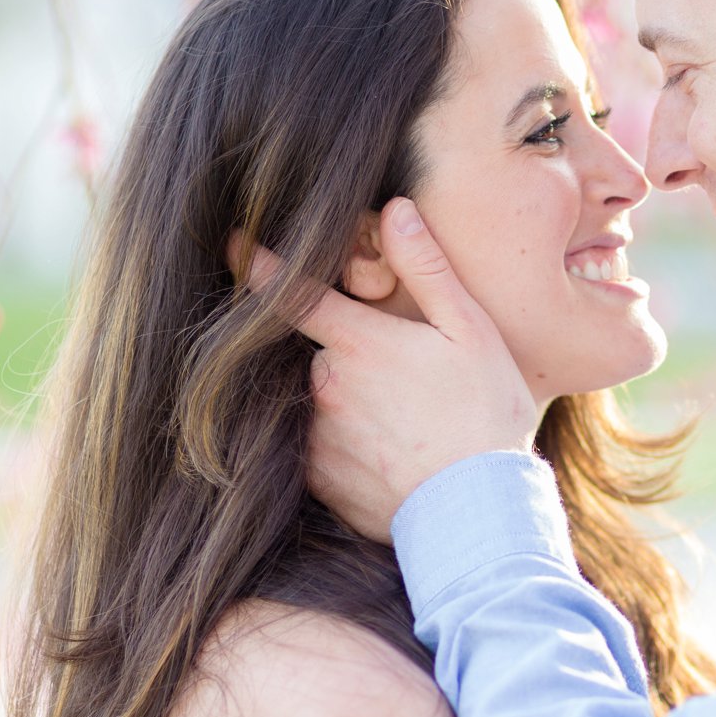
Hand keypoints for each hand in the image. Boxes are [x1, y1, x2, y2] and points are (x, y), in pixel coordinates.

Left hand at [231, 197, 535, 542]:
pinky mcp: (318, 480)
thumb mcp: (470, 331)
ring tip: (392, 419)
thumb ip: (427, 269)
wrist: (478, 508)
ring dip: (337, 400)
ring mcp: (316, 435)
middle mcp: (323, 386)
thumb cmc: (485, 413)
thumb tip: (396, 208)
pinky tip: (381, 452)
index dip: (256, 262)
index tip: (230, 241)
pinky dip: (336, 443)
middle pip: (309, 351)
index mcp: (357, 342)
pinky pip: (312, 448)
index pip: (291, 291)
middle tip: (391, 374)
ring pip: (311, 400)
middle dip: (337, 351)